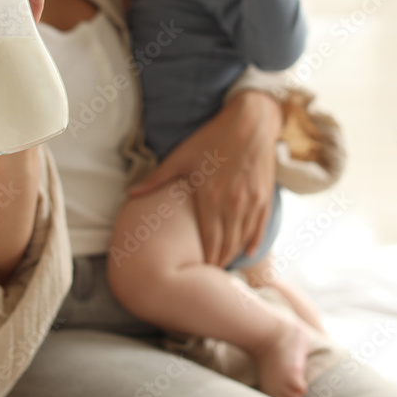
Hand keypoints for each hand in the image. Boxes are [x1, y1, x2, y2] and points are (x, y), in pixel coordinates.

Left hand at [129, 90, 282, 266]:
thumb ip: (157, 179)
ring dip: (234, 255)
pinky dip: (253, 242)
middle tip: (208, 275)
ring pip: (243, 239)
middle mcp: (233, 204)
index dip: (204, 260)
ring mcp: (251, 202)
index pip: (208, 241)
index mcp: (210, 198)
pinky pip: (260, 228)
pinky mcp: (265, 197)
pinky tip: (247, 252)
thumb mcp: (182, 157)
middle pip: (226, 245)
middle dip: (217, 262)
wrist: (251, 122)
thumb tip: (131, 193)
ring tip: (224, 266)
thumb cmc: (213, 138)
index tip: (197, 271)